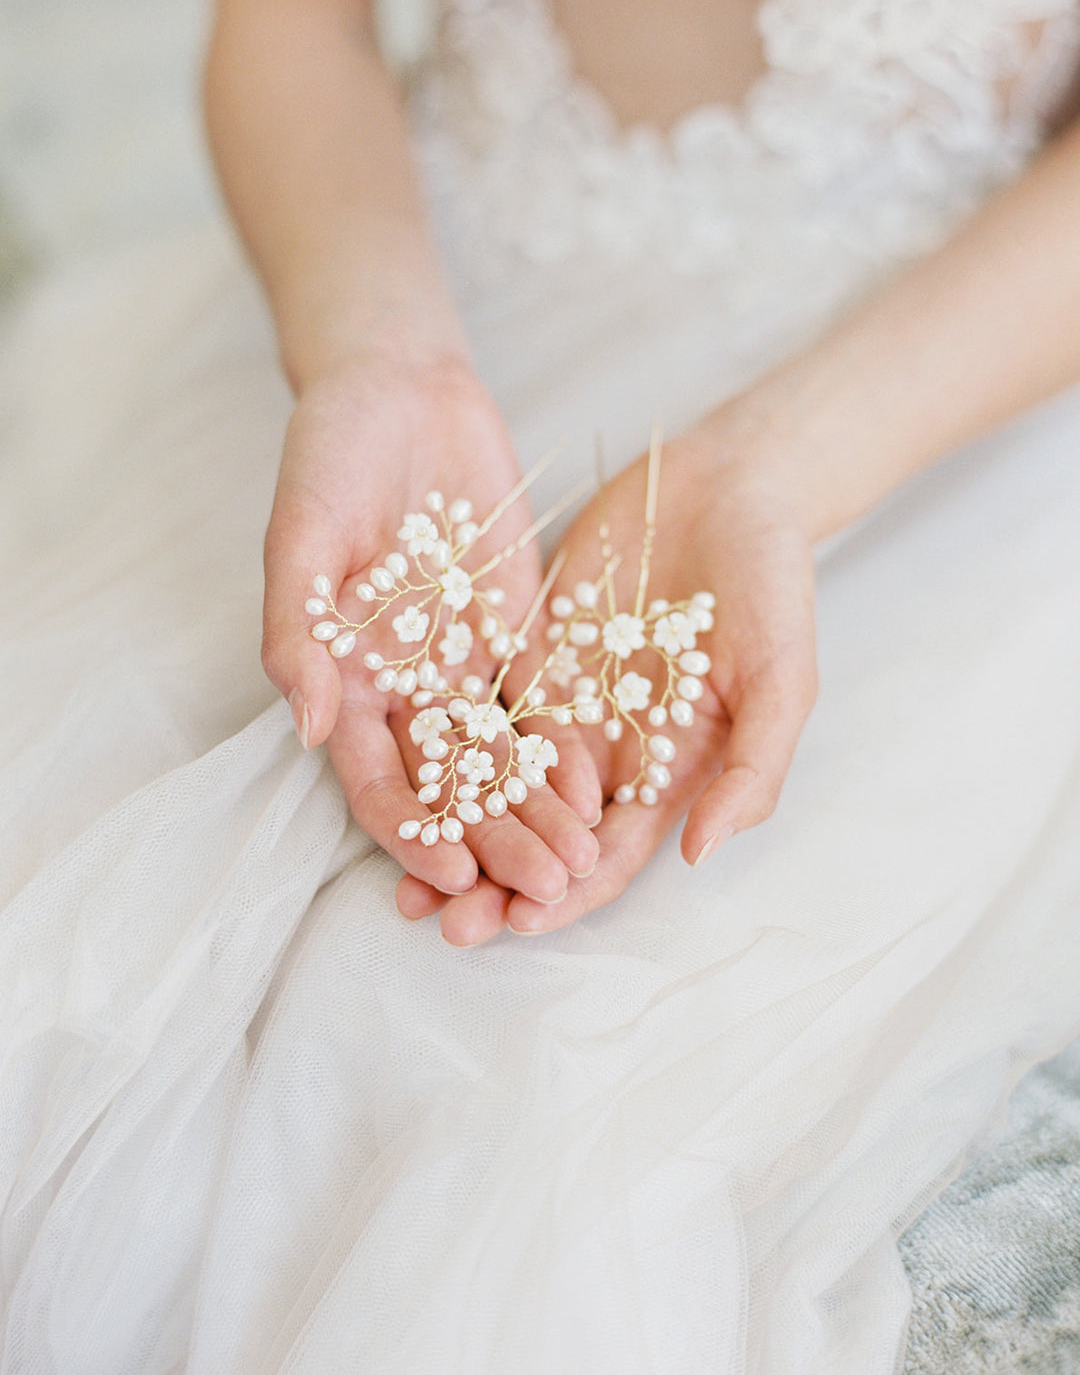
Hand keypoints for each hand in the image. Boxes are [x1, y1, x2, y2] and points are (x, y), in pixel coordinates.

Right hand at [262, 349, 600, 900]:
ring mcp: (461, 662)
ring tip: (584, 860)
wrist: (401, 386)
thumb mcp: (303, 530)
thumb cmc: (331, 452)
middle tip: (545, 888)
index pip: (376, 778)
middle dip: (495, 841)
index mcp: (344, 677)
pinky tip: (602, 785)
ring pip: (501, 760)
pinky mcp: (513, 631)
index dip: (410, 831)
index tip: (453, 873)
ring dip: (537, 813)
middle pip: (450, 786)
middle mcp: (404, 686)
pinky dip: (566, 746)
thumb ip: (299, 628)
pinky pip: (541, 702)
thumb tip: (307, 728)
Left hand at [397, 409, 817, 941]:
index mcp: (667, 772)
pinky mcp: (528, 649)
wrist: (731, 486)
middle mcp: (606, 750)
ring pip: (498, 783)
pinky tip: (401, 768)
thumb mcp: (781, 678)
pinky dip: (443, 743)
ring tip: (397, 873)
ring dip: (455, 828)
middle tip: (438, 921)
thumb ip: (749, 768)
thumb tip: (700, 857)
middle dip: (494, 881)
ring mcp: (563, 701)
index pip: (608, 853)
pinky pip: (479, 704)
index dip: (567, 893)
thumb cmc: (774, 585)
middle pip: (541, 834)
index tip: (520, 921)